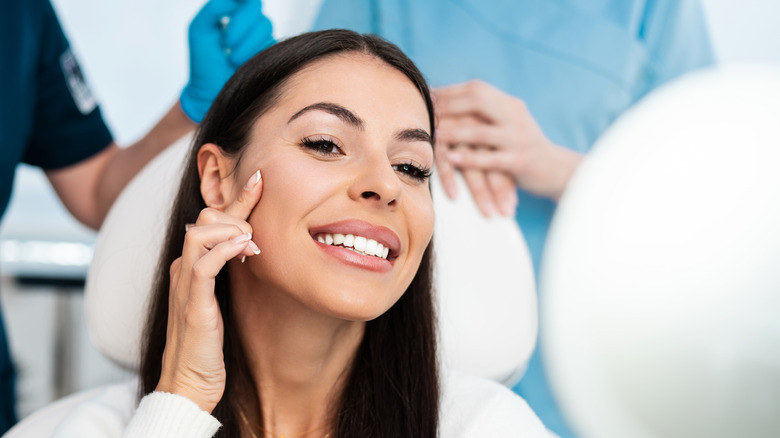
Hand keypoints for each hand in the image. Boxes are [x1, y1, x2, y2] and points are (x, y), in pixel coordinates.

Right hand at [155, 170, 263, 412]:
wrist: (189, 383)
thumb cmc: (208, 344)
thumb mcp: (222, 300)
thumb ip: (230, 273)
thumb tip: (253, 248)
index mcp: (191, 266)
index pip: (211, 221)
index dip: (236, 198)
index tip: (259, 179)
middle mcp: (184, 269)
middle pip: (204, 219)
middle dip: (236, 208)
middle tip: (261, 215)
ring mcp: (185, 285)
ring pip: (199, 234)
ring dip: (231, 229)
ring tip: (253, 240)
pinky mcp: (192, 304)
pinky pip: (203, 265)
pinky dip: (224, 251)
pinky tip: (245, 248)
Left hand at [180, 0, 274, 122]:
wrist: (212, 94)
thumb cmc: (204, 63)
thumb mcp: (200, 29)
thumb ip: (215, 8)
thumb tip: (236, 0)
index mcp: (232, 13)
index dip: (242, 5)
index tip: (228, 20)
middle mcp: (250, 23)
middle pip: (255, 7)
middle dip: (239, 25)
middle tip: (226, 43)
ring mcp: (262, 39)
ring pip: (264, 26)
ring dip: (246, 44)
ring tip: (232, 60)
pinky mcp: (272, 55)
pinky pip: (271, 45)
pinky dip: (255, 54)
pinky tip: (242, 65)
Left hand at [433, 80, 582, 203]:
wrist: (557, 170)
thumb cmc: (521, 148)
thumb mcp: (507, 124)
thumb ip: (484, 113)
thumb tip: (444, 102)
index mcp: (509, 104)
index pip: (476, 90)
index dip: (450, 92)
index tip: (426, 96)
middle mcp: (515, 116)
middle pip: (478, 101)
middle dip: (448, 105)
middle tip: (426, 112)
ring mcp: (518, 139)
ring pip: (481, 132)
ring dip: (453, 132)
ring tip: (432, 135)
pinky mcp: (521, 162)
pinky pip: (491, 159)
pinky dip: (469, 158)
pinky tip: (451, 159)